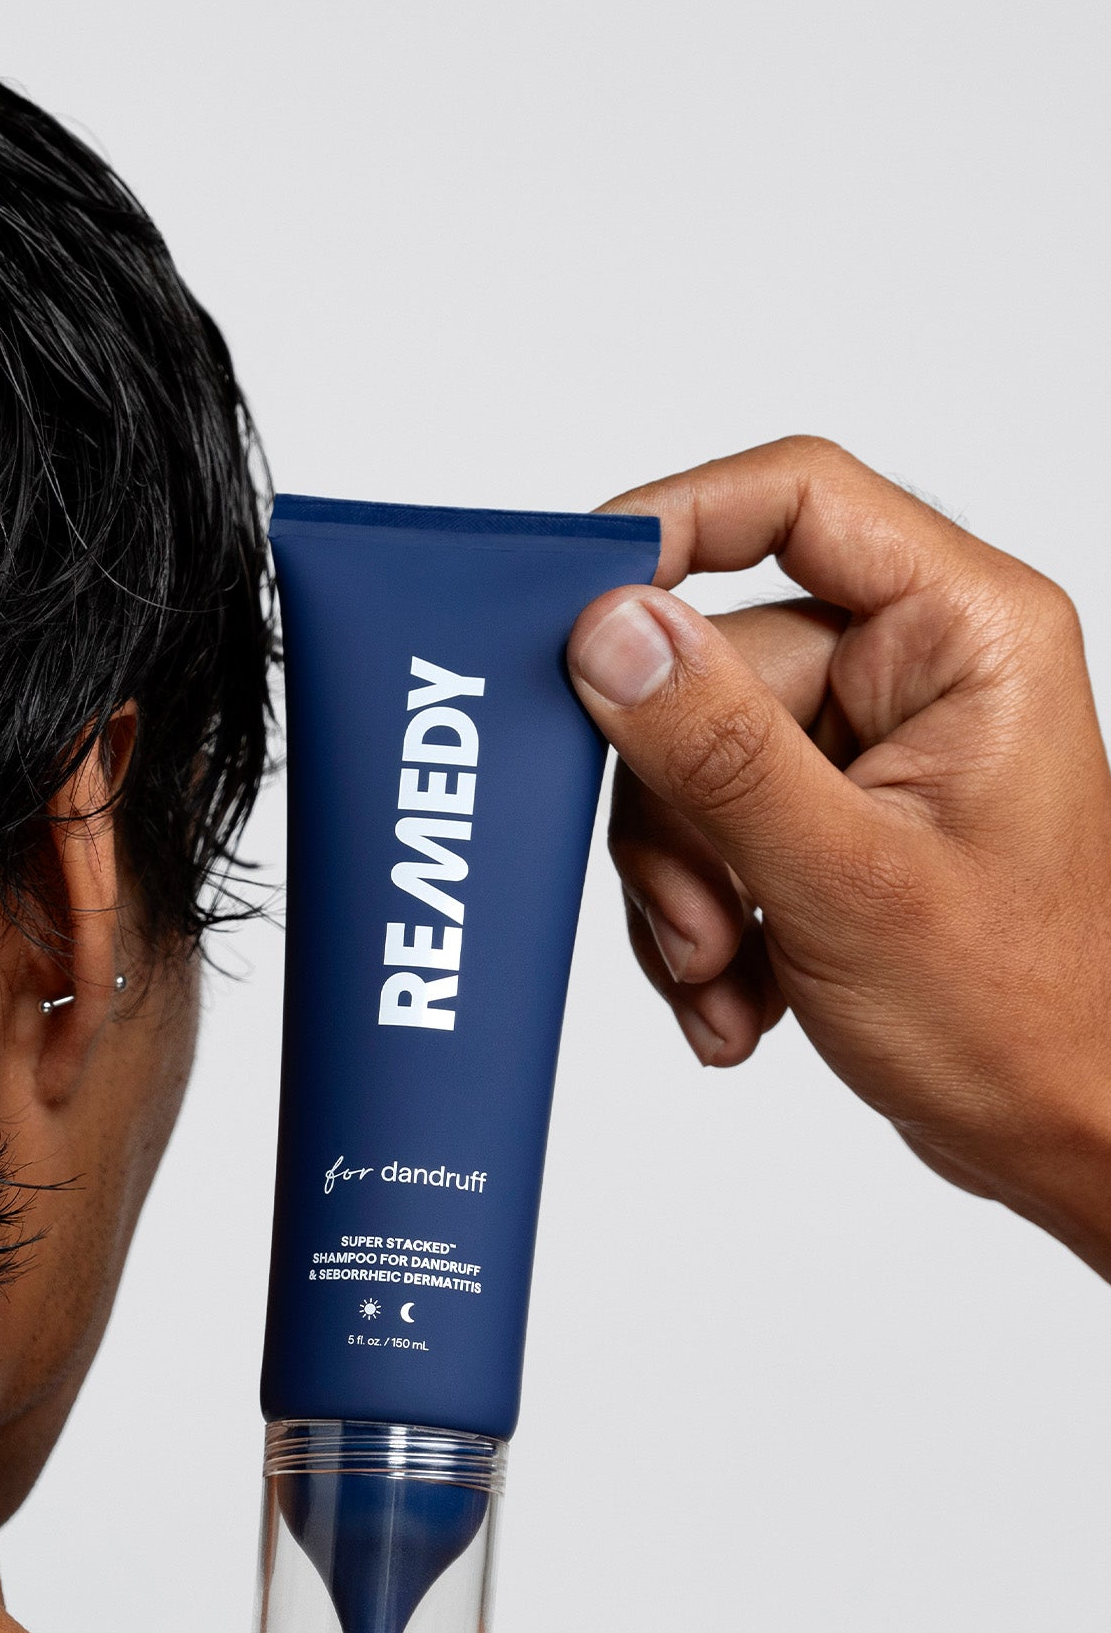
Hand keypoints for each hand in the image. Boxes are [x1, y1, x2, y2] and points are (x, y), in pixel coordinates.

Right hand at [566, 437, 1110, 1275]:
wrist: (1071, 1134)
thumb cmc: (1027, 1014)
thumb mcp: (844, 879)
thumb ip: (718, 748)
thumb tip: (611, 630)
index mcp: (964, 634)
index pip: (796, 498)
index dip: (672, 528)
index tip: (572, 605)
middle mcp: (917, 668)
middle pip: (712, 664)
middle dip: (675, 809)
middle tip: (692, 915)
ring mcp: (869, 744)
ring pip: (690, 756)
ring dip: (680, 880)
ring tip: (720, 972)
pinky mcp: (830, 812)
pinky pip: (706, 820)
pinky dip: (699, 912)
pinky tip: (738, 991)